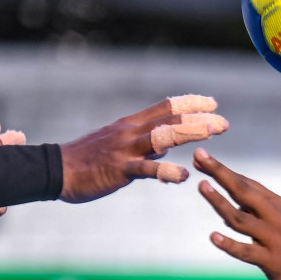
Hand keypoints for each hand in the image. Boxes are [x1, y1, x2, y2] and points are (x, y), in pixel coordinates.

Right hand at [58, 95, 227, 202]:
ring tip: (213, 133)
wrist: (56, 170)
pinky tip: (183, 176)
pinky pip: (146, 170)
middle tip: (224, 122)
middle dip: (199, 119)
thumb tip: (165, 145)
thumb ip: (144, 144)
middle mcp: (131, 132)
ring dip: (190, 132)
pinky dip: (166, 172)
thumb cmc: (88, 159)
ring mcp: (126, 149)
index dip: (190, 103)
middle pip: (170, 119)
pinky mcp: (119, 169)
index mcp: (131, 124)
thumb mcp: (118, 144)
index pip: (165, 107)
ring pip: (163, 136)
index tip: (212, 103)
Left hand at [195, 148, 280, 279]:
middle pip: (243, 192)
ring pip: (241, 219)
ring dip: (220, 202)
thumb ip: (256, 212)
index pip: (247, 183)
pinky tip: (213, 237)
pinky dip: (229, 244)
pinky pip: (247, 251)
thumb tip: (228, 205)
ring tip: (202, 187)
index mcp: (277, 205)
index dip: (223, 170)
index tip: (201, 157)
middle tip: (200, 157)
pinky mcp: (271, 260)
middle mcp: (276, 217)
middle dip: (221, 173)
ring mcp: (274, 238)